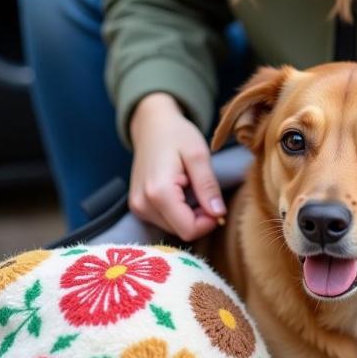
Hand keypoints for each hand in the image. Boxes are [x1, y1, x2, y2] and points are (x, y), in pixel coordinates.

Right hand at [129, 92, 225, 241]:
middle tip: (203, 191)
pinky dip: (178, 213)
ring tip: (190, 188)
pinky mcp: (138, 208)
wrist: (151, 126)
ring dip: (189, 215)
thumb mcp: (199, 155)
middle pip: (181, 231)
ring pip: (174, 229)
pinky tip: (180, 193)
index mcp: (159, 192)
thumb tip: (218, 214)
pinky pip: (165, 222)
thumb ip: (208, 186)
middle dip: (199, 218)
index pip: (188, 230)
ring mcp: (138, 207)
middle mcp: (143, 204)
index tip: (216, 203)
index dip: (208, 222)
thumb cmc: (177, 135)